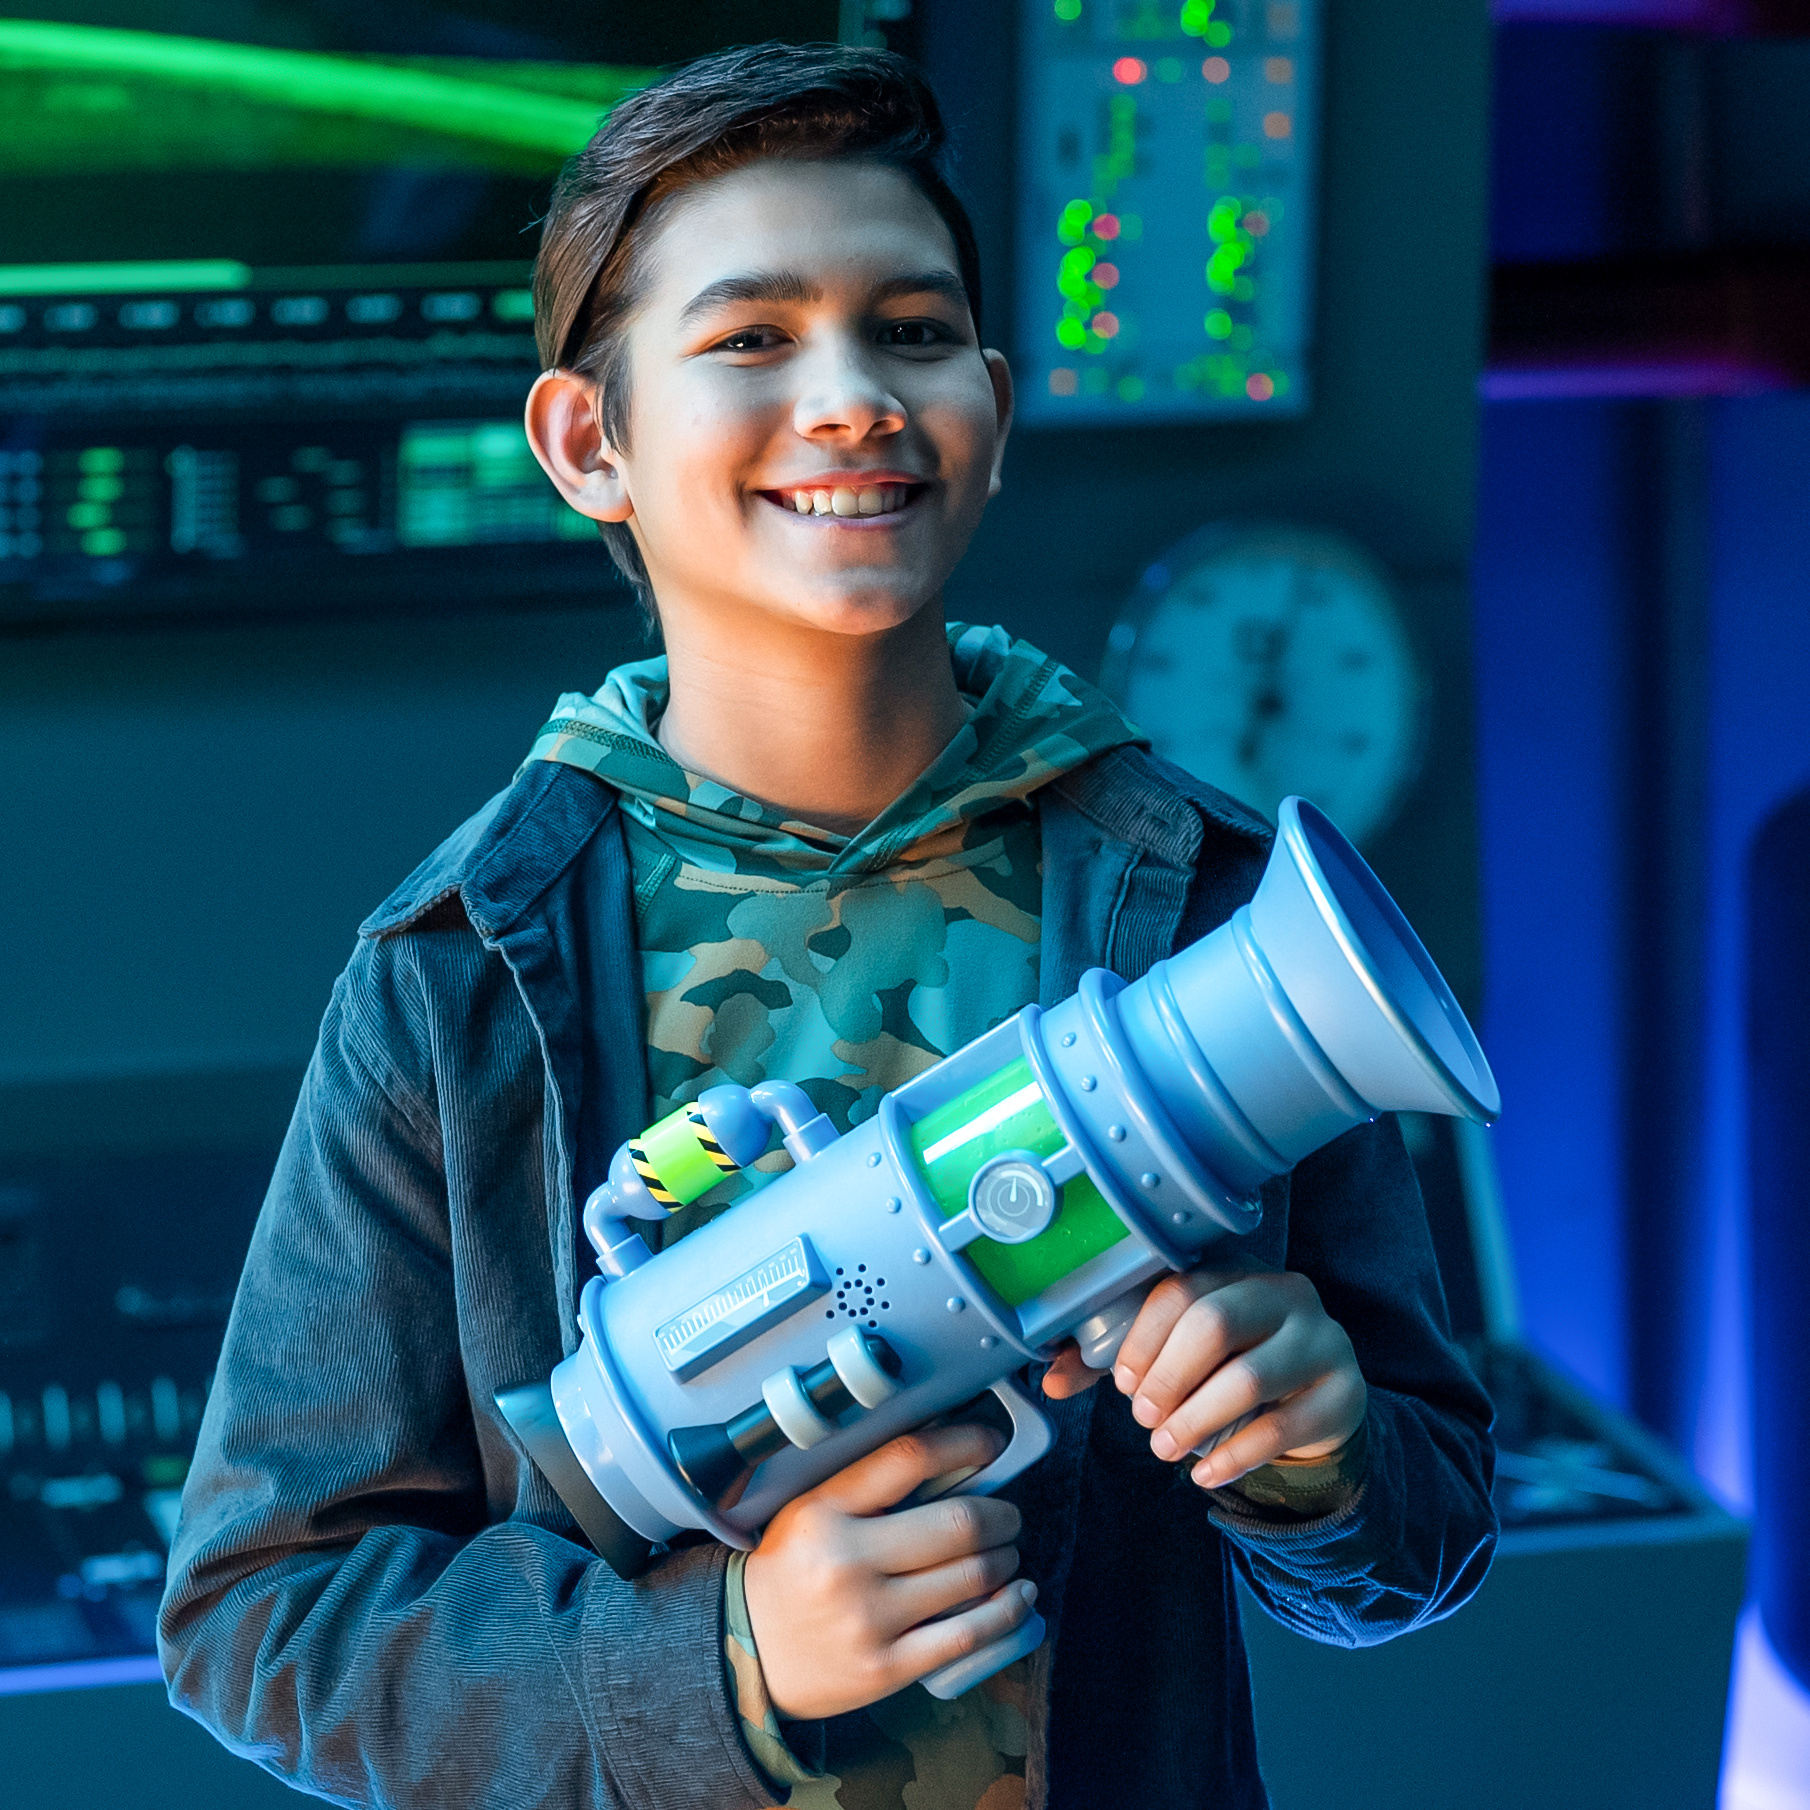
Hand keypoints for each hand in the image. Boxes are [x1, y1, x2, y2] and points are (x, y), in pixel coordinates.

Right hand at [741, 1424, 1037, 1719]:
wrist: (741, 1654)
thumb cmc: (788, 1573)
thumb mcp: (809, 1512)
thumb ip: (868, 1488)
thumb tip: (953, 1461)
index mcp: (823, 1510)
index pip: (909, 1458)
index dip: (964, 1443)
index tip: (990, 1444)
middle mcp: (845, 1561)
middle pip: (957, 1522)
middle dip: (1001, 1515)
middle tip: (1007, 1516)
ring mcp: (866, 1618)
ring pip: (971, 1577)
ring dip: (1005, 1560)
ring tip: (1005, 1555)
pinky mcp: (885, 1668)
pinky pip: (967, 1635)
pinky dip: (1007, 1612)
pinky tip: (1019, 1597)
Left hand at [1041, 1269, 1365, 1487]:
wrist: (1315, 1406)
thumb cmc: (1230, 1368)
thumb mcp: (1178, 1354)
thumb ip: (1117, 1361)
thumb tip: (1051, 1382)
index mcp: (1239, 1269)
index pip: (1182, 1288)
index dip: (1143, 1338)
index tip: (1122, 1382)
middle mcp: (1287, 1294)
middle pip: (1216, 1323)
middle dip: (1167, 1376)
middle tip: (1142, 1417)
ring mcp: (1324, 1341)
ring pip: (1250, 1378)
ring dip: (1195, 1420)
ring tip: (1164, 1449)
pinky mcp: (1344, 1395)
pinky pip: (1283, 1427)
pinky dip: (1233, 1456)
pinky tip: (1203, 1474)